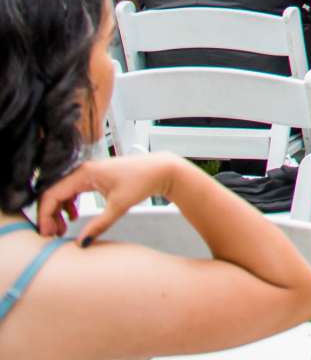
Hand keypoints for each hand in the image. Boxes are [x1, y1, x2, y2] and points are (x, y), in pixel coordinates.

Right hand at [36, 152, 192, 239]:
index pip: (53, 194)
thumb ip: (99, 225)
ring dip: (59, 211)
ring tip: (63, 229)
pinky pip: (74, 191)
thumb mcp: (119, 205)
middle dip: (50, 215)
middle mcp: (83, 170)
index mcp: (85, 173)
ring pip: (63, 193)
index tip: (47, 233)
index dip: (45, 215)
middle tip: (53, 235)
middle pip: (55, 194)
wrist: (161, 170)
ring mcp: (89, 173)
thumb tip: (82, 242)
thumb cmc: (143, 181)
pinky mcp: (95, 177)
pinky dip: (69, 205)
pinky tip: (74, 217)